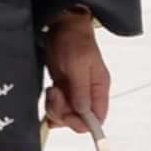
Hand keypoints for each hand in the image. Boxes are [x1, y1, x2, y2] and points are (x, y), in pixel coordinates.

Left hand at [42, 10, 112, 133]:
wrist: (63, 27)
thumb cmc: (73, 41)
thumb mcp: (78, 65)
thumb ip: (81, 89)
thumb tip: (83, 112)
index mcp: (99, 89)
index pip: (96, 119)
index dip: (82, 123)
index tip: (66, 114)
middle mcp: (89, 94)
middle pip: (78, 119)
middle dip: (63, 113)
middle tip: (55, 95)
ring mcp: (76, 92)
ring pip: (66, 114)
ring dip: (55, 108)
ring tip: (52, 90)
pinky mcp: (64, 88)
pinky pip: (58, 105)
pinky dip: (51, 104)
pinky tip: (50, 93)